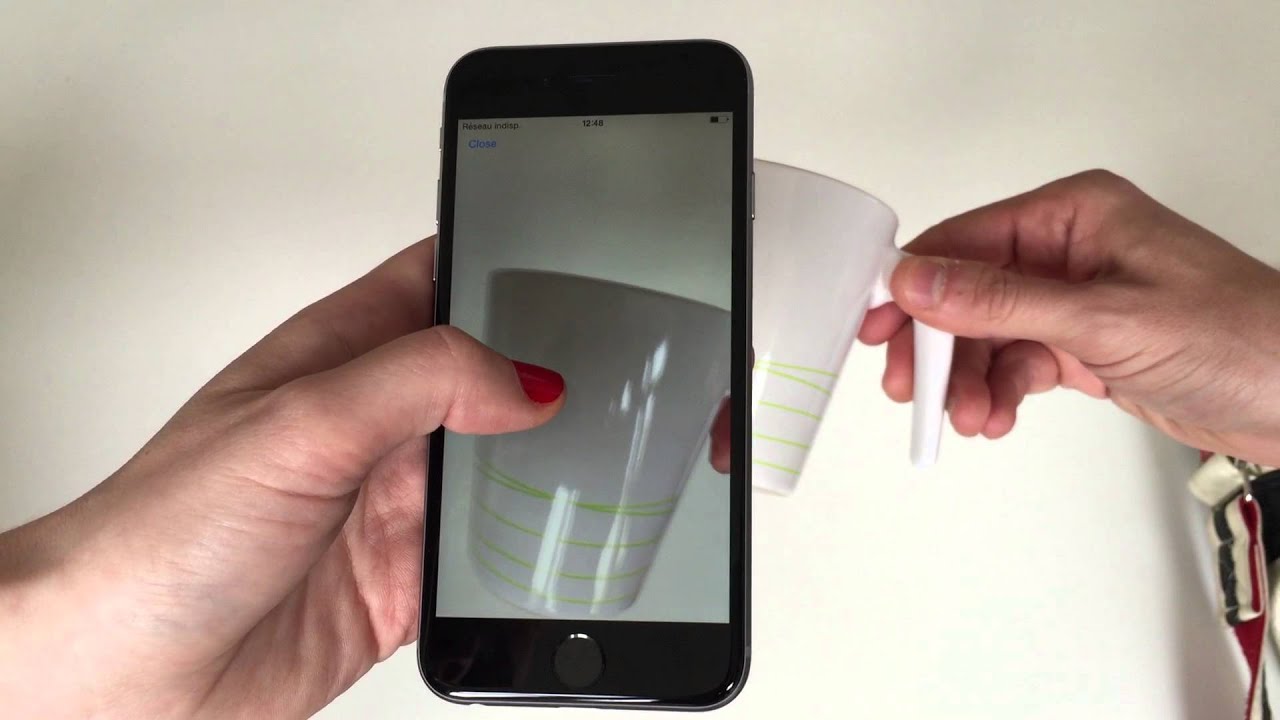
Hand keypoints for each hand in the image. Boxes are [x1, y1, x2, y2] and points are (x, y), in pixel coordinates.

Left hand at [0, 239, 563, 718]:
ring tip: (597, 465)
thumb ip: (420, 382)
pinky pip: (486, 561)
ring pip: (498, 471)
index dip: (501, 263)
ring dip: (540, 473)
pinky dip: (522, 557)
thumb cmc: (160, 537)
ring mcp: (388, 504)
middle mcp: (371, 426)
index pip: (438, 280)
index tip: (573, 267)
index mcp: (340, 357)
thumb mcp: (301, 424)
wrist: (124, 676)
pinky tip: (544, 551)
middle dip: (545, 375)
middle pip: (486, 380)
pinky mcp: (401, 580)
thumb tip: (524, 382)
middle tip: (613, 377)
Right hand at [860, 169, 1279, 465]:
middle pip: (967, 293)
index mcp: (1074, 215)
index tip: (878, 326)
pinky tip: (997, 416)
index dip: (914, 285)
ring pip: (988, 336)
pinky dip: (1001, 392)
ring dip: (971, 381)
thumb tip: (919, 282)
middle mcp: (1068, 250)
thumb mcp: (1104, 319)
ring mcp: (1075, 299)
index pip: (965, 240)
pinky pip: (1018, 362)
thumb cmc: (1239, 336)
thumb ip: (1002, 301)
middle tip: (914, 389)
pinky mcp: (1085, 344)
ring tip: (971, 418)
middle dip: (941, 346)